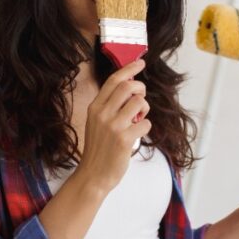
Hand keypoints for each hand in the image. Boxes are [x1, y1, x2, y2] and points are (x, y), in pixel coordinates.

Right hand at [74, 58, 150, 193]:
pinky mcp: (124, 140)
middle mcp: (103, 114)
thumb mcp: (97, 122)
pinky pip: (145, 123)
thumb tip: (130, 87)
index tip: (140, 63)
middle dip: (141, 88)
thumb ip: (109, 106)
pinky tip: (137, 134)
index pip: (114, 81)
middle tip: (141, 98)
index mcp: (95, 108)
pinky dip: (145, 127)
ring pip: (139, 103)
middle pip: (129, 87)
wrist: (93, 175)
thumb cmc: (99, 148)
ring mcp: (113, 126)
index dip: (129, 69)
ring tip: (138, 119)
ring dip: (144, 109)